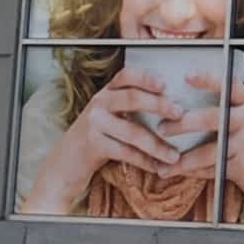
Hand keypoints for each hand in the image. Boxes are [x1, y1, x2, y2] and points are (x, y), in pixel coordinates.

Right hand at [20, 67, 182, 214]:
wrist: (64, 163)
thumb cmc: (95, 138)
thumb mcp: (109, 116)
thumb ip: (130, 107)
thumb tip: (170, 105)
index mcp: (106, 92)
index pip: (126, 76)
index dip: (146, 77)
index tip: (165, 83)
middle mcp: (99, 103)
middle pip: (132, 98)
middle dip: (159, 105)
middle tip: (179, 113)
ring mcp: (94, 123)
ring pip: (132, 132)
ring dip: (157, 145)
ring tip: (174, 155)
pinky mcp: (93, 145)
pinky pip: (125, 152)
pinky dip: (144, 161)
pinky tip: (157, 167)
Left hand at [167, 72, 243, 224]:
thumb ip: (233, 122)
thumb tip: (196, 119)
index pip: (230, 87)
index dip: (208, 79)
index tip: (188, 76)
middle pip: (209, 117)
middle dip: (181, 124)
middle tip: (163, 126)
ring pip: (205, 150)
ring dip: (181, 159)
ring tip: (166, 162)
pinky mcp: (241, 166)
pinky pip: (210, 168)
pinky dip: (193, 172)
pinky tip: (181, 173)